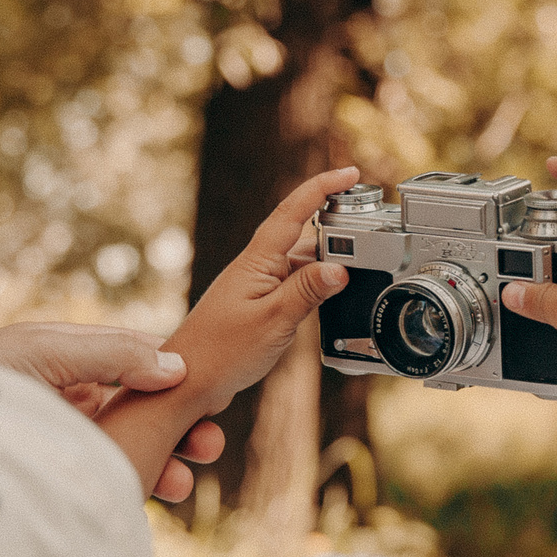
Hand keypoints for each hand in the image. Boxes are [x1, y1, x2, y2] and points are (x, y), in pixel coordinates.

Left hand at [0, 321, 224, 502]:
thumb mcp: (43, 351)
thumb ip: (110, 353)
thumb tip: (175, 364)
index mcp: (63, 359)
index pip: (137, 361)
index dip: (178, 376)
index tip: (212, 394)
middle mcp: (64, 400)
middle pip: (139, 411)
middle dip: (178, 427)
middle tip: (209, 446)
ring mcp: (59, 442)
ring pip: (127, 450)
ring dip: (162, 463)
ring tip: (184, 483)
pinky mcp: (51, 481)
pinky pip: (104, 482)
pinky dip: (132, 488)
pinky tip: (151, 498)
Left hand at [159, 167, 361, 410]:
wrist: (188, 383)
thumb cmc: (221, 353)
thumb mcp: (274, 321)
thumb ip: (308, 291)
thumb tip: (340, 267)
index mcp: (257, 261)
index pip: (293, 211)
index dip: (322, 187)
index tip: (350, 173)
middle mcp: (256, 267)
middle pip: (303, 235)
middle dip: (336, 229)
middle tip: (367, 229)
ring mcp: (256, 285)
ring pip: (300, 263)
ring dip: (327, 263)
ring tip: (356, 270)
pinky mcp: (257, 305)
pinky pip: (293, 285)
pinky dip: (314, 287)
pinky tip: (328, 300)